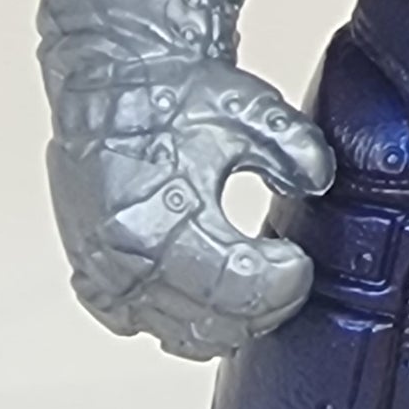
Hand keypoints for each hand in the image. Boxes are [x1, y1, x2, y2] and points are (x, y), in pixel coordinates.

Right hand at [40, 0, 335, 360]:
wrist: (113, 73)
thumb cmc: (175, 91)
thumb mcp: (251, 111)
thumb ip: (296, 149)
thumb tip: (319, 180)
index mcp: (160, 225)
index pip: (238, 290)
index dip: (283, 283)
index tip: (301, 262)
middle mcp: (122, 262)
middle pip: (212, 325)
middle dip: (262, 305)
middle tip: (287, 274)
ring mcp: (101, 274)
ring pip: (177, 335)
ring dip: (225, 318)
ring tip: (255, 280)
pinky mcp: (89, 274)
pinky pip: (138, 323)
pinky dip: (176, 316)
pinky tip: (205, 288)